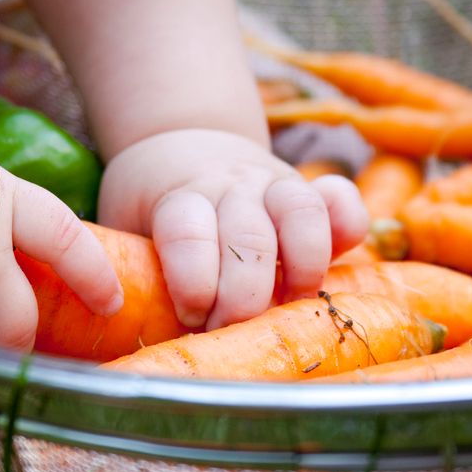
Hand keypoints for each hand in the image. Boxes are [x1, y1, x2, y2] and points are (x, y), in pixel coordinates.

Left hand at [97, 130, 367, 330]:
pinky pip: (342, 201)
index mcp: (180, 195)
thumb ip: (136, 268)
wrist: (182, 141)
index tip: (189, 315)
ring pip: (302, 214)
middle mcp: (231, 185)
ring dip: (301, 270)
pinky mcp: (312, 192)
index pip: (187, 232)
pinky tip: (339, 260)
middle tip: (229, 329)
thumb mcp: (128, 229)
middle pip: (249, 238)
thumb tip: (123, 324)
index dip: (192, 283)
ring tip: (287, 307)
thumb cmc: (153, 208)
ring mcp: (275, 185)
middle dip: (243, 297)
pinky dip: (348, 229)